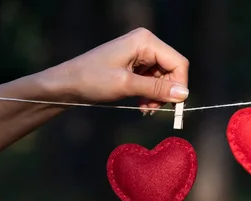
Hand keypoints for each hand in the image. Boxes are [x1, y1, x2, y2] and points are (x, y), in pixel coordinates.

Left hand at [44, 27, 188, 112]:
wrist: (66, 84)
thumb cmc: (92, 80)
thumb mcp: (127, 85)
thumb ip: (157, 89)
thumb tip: (184, 95)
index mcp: (145, 41)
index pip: (178, 63)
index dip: (180, 85)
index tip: (173, 107)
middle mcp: (146, 43)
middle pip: (173, 71)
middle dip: (166, 92)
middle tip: (153, 109)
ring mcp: (140, 54)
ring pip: (164, 78)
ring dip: (158, 96)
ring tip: (145, 109)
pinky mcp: (135, 64)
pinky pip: (153, 81)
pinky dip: (150, 94)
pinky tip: (141, 105)